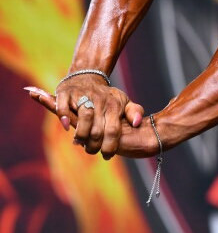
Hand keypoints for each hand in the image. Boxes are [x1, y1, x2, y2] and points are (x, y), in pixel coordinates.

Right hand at [26, 79, 145, 159]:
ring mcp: (82, 95)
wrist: (87, 77)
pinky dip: (64, 117)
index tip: (107, 156)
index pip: (113, 130)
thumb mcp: (124, 101)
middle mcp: (99, 100)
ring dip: (81, 134)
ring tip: (81, 142)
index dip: (110, 146)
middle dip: (94, 145)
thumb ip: (135, 112)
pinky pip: (63, 106)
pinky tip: (67, 126)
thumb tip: (137, 123)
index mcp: (114, 105)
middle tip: (91, 150)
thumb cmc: (107, 96)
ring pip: (84, 117)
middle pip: (97, 129)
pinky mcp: (66, 92)